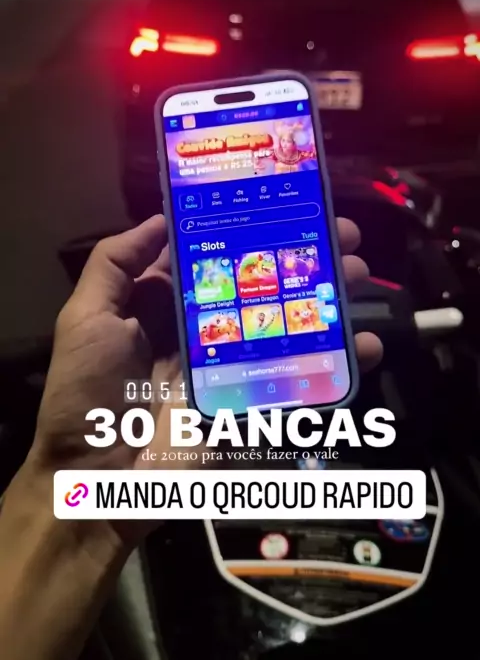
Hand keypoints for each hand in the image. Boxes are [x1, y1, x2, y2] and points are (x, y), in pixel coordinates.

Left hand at [30, 216, 381, 525]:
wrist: (97, 480)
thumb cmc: (86, 391)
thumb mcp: (86, 316)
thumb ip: (114, 263)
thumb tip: (160, 219)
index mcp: (165, 305)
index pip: (215, 258)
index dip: (248, 232)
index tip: (284, 206)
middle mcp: (203, 329)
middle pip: (261, 285)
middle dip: (300, 259)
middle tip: (340, 235)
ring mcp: (231, 366)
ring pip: (287, 324)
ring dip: (326, 300)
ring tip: (357, 273)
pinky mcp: (249, 403)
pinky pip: (297, 380)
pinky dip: (335, 365)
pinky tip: (363, 345)